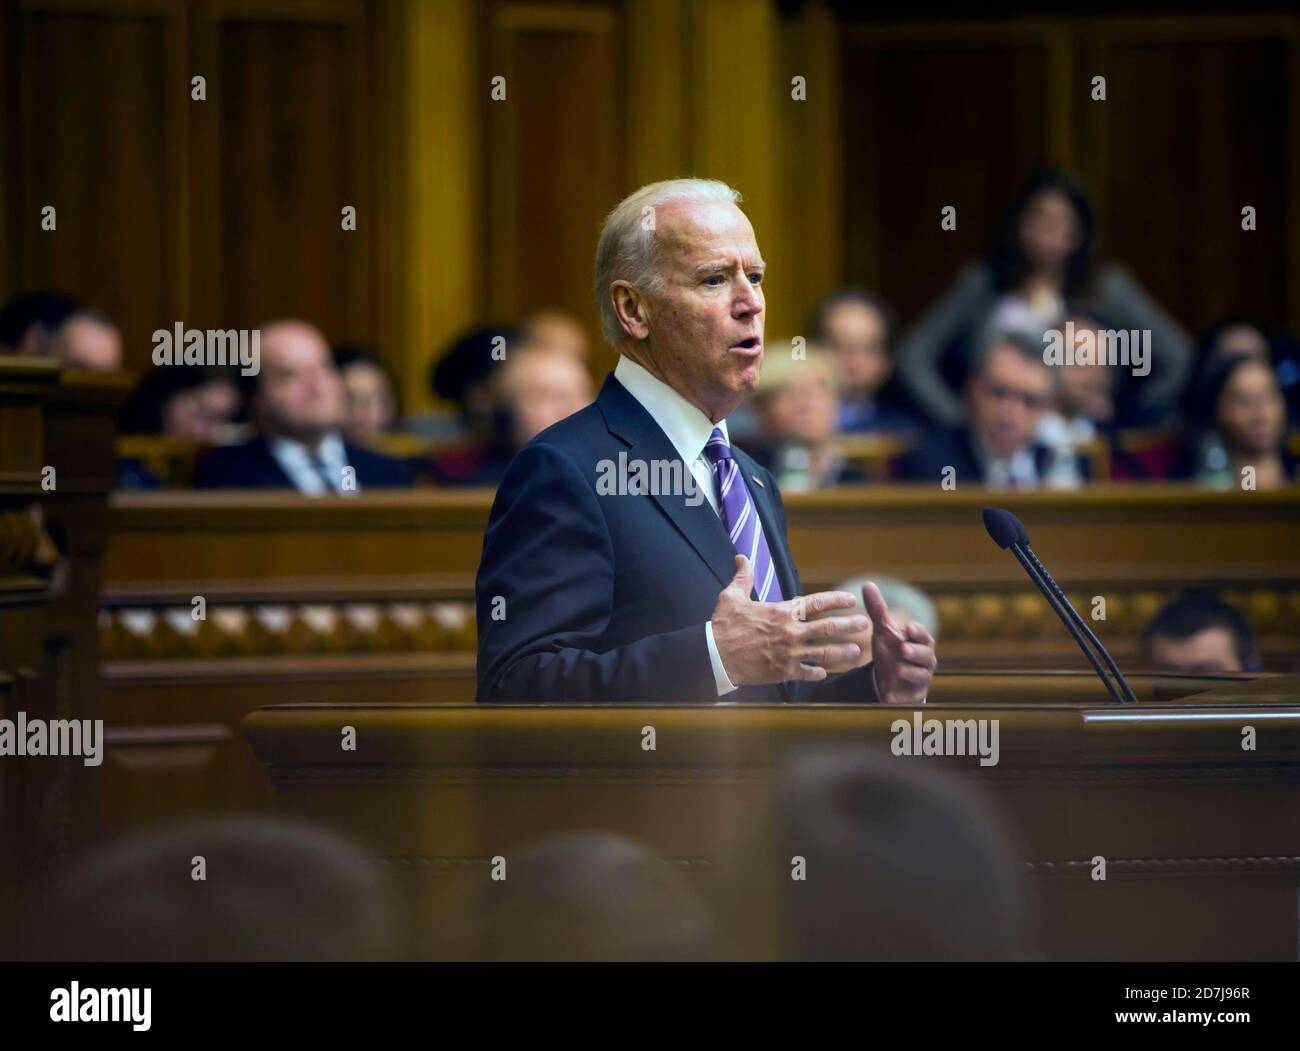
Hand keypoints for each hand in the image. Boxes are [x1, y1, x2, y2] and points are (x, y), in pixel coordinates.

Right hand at [711, 555, 869, 685]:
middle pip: (828, 628)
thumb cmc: (724, 625)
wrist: (715, 656)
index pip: (816, 602)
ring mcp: (789, 654)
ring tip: (857, 652)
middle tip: (865, 625)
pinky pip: (807, 673)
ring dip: (842, 652)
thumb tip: (742, 557)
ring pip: (824, 653)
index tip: (851, 599)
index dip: (836, 599)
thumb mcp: (732, 596)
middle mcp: (790, 632)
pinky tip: (826, 674)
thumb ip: (743, 576)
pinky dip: (818, 674)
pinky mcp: (783, 672)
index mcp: (782, 612)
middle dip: (849, 625)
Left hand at [862, 581, 935, 703]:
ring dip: (910, 671)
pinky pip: (910, 697)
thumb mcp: (883, 630)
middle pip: (926, 655)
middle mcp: (925, 659)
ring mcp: (921, 678)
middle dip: (916, 652)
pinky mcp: (914, 695)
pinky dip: (900, 697)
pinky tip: (888, 697)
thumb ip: (878, 609)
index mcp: (920, 641)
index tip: (908, 629)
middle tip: (903, 649)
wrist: (887, 677)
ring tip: (897, 668)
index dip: (917, 632)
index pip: (923, 634)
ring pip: (922, 675)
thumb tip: (867, 583)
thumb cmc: (890, 649)